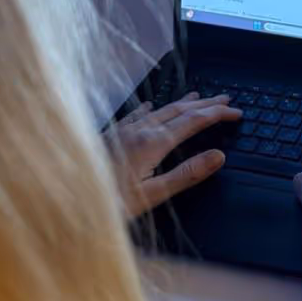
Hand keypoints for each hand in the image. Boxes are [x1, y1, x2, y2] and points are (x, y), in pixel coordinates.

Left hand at [104, 93, 241, 217]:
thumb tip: (218, 156)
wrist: (65, 197)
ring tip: (199, 97)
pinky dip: (151, 109)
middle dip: (206, 104)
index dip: (217, 114)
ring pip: (160, 110)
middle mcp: (138, 130)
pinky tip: (150, 107)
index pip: (193, 122)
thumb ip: (187, 174)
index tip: (236, 112)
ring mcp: (122, 131)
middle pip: (179, 110)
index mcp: (152, 143)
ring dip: (183, 103)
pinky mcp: (110, 136)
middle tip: (227, 100)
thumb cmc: (109, 203)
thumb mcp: (153, 194)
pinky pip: (136, 116)